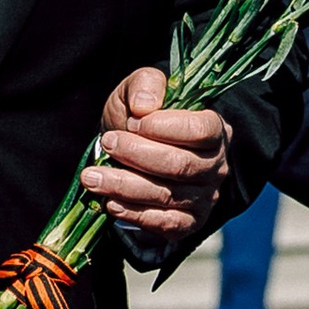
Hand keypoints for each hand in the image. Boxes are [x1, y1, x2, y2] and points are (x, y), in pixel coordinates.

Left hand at [85, 66, 232, 250]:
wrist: (127, 155)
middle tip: (106, 144)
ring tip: (92, 177)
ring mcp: (205, 197)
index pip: (200, 129)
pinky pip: (165, 224)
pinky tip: (111, 203)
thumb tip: (143, 106)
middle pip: (180, 164)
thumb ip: (145, 85)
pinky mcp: (188, 222)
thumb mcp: (138, 92)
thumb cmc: (136, 121)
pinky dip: (136, 214)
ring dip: (125, 186)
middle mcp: (216, 166)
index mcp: (214, 129)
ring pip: (167, 195)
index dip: (164, 127)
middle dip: (137, 154)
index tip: (132, 122)